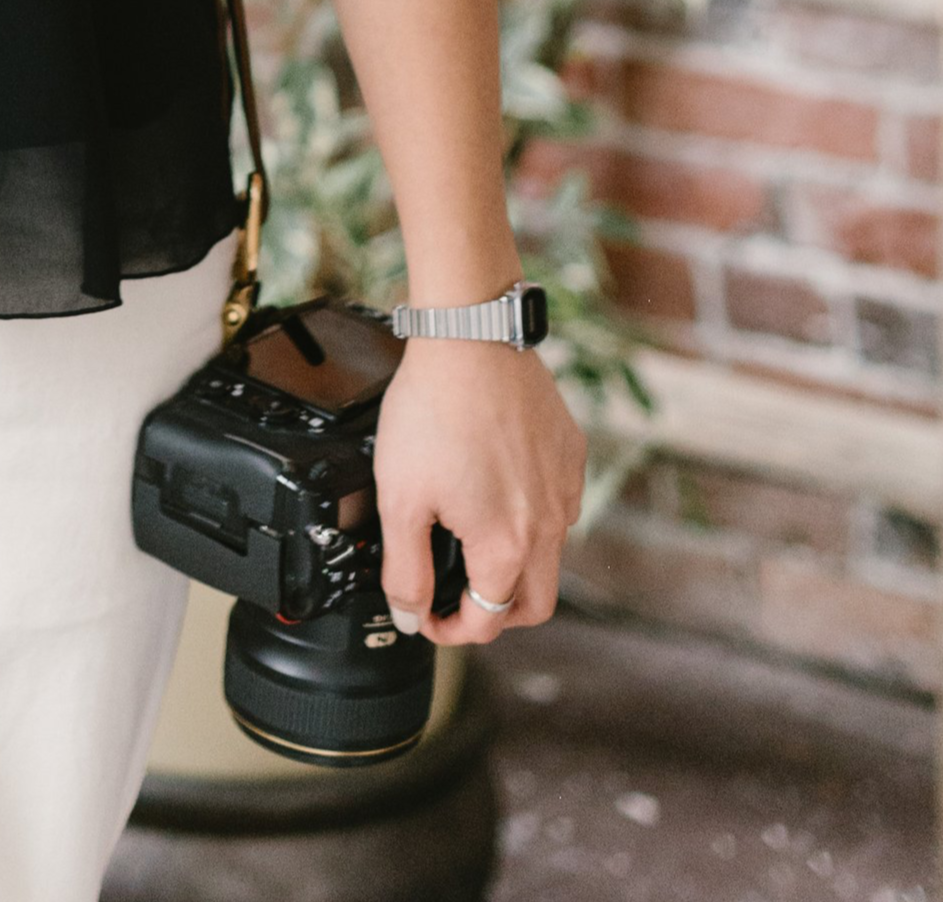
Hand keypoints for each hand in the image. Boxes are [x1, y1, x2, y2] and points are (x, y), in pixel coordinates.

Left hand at [372, 339, 584, 645]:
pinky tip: (495, 489)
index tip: (426, 616)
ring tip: (471, 539)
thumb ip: (405, 569)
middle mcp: (549, 525)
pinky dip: (532, 517)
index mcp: (507, 547)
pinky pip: (560, 505)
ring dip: (516, 565)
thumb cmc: (433, 411)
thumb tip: (410, 615)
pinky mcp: (570, 454)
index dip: (451, 630)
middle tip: (458, 600)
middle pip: (534, 604)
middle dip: (496, 616)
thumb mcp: (400, 498)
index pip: (488, 621)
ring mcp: (565, 488)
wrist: (469, 338)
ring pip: (551, 554)